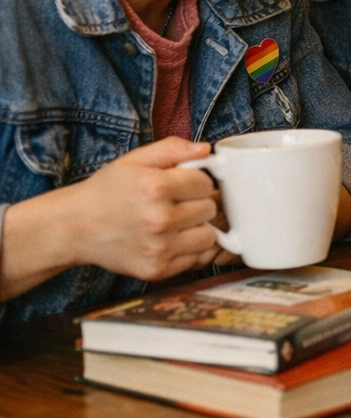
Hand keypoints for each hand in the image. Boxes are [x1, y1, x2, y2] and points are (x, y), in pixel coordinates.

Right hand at [59, 138, 223, 280]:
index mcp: (156, 187)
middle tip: (176, 204)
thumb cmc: (106, 191)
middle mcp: (160, 219)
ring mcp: (159, 247)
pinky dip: (189, 250)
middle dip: (197, 203)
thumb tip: (205, 149)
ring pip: (209, 237)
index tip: (182, 185)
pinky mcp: (157, 269)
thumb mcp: (134, 160)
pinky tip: (170, 240)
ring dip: (197, 229)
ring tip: (176, 223)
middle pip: (209, 209)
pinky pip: (196, 259)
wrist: (73, 227)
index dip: (196, 182)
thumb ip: (172, 149)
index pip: (205, 184)